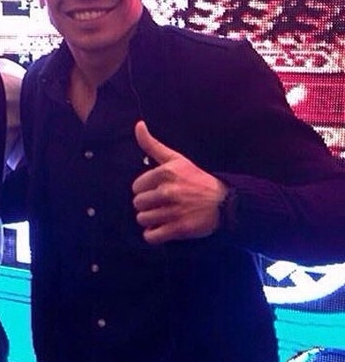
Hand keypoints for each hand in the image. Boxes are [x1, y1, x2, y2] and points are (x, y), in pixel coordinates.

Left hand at [132, 121, 227, 244]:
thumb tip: (138, 124)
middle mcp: (168, 191)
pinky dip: (154, 235)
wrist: (224, 202)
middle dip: (148, 205)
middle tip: (163, 204)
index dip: (146, 190)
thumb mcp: (175, 159)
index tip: (159, 190)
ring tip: (164, 215)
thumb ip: (152, 144)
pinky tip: (163, 228)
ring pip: (142, 220)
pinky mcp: (179, 229)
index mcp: (165, 173)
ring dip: (151, 220)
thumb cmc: (195, 179)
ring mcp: (174, 211)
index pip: (136, 187)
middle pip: (138, 204)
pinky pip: (151, 237)